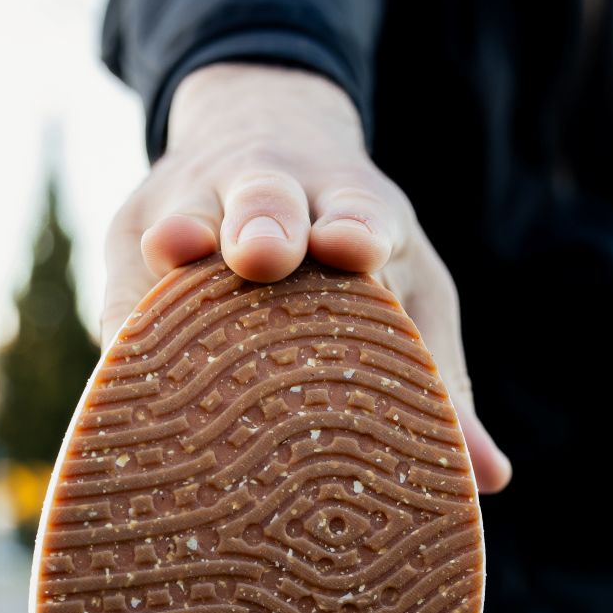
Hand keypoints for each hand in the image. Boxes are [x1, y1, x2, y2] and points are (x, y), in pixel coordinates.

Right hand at [103, 63, 510, 493]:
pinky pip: (128, 282)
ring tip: (173, 251)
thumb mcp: (408, 299)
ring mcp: (200, 204)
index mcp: (354, 209)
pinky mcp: (138, 231)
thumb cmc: (353, 256)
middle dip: (265, 221)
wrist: (263, 131)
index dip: (355, 228)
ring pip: (189, 219)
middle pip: (268, 199)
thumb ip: (442, 385)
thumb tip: (491, 481)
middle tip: (262, 253)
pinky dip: (127, 311)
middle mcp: (277, 193)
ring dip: (184, 239)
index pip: (357, 211)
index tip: (354, 248)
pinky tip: (121, 345)